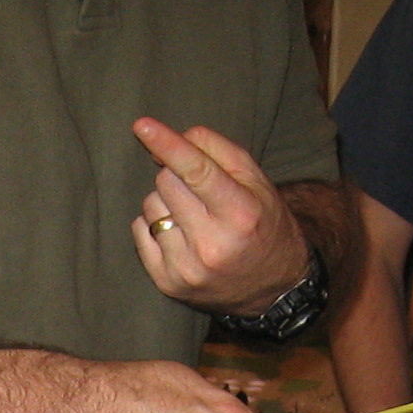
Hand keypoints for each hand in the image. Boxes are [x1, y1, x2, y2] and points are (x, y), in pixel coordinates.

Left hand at [129, 118, 310, 316]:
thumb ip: (216, 150)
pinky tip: (179, 235)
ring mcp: (188, 267)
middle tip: (198, 191)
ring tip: (193, 216)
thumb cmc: (261, 222)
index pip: (196, 170)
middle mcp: (213, 244)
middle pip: (167, 182)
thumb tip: (168, 141)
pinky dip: (153, 225)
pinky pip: (140, 232)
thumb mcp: (255, 180)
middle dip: (176, 176)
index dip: (168, 145)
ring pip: (151, 206)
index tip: (143, 126)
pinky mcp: (168, 283)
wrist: (272, 286)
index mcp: (241, 213)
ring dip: (166, 202)